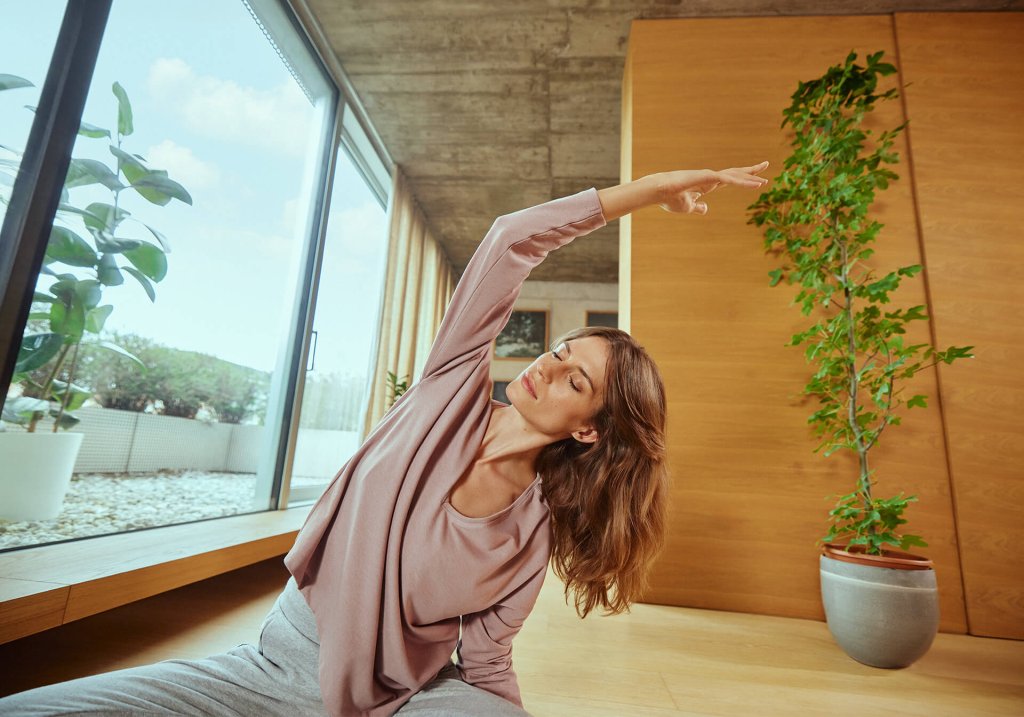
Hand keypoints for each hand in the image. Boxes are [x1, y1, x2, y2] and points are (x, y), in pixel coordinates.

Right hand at [655, 161, 769, 214]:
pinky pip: (730, 179)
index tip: (754, 179)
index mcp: (707, 184)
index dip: (742, 178)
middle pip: (735, 173)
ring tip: (765, 180)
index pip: (729, 179)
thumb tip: (706, 209)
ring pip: (735, 176)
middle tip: (765, 165)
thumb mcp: (688, 207)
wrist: (660, 192)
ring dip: (751, 177)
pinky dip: (743, 182)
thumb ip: (698, 207)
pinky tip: (756, 184)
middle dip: (750, 171)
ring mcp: (710, 176)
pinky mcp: (709, 177)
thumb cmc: (671, 199)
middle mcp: (711, 177)